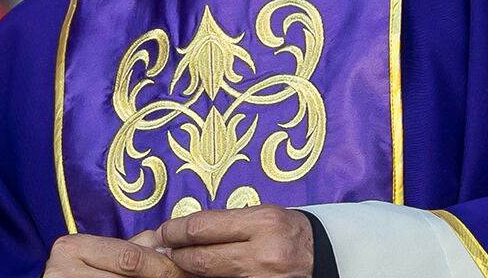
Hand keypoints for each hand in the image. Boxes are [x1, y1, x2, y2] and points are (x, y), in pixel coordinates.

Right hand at [43, 233, 183, 276]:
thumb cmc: (79, 276)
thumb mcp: (101, 256)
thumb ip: (131, 247)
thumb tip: (168, 242)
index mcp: (71, 247)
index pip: (129, 257)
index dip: (163, 265)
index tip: (185, 268)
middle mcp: (61, 268)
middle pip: (128, 275)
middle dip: (161, 276)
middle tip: (183, 277)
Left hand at [152, 206, 313, 276]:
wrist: (324, 257)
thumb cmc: (287, 232)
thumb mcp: (261, 215)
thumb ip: (224, 224)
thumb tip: (181, 232)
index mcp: (263, 223)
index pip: (201, 228)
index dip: (174, 231)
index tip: (163, 232)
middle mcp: (265, 254)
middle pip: (201, 258)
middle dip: (177, 255)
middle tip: (164, 251)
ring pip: (210, 277)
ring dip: (190, 271)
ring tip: (181, 263)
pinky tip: (202, 275)